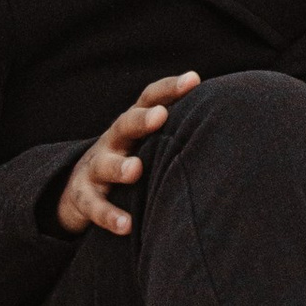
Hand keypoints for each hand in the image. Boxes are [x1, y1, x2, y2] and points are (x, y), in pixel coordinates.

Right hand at [57, 73, 199, 237]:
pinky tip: (127, 225)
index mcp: (132, 124)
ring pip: (104, 165)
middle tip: (160, 116)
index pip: (149, 99)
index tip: (193, 80)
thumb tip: (227, 117)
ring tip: (134, 170)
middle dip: (141, 120)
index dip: (169, 88)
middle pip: (124, 125)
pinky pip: (94, 206)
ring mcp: (95, 169)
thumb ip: (176, 129)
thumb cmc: (129, 158)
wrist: (78, 188)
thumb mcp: (146, 141)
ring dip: (119, 167)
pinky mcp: (83, 197)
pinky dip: (109, 216)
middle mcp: (112, 141)